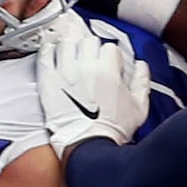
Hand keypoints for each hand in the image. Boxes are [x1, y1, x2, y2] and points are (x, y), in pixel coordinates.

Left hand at [37, 15, 150, 154]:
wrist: (88, 146)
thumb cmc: (112, 130)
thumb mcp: (139, 107)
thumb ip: (141, 81)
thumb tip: (140, 66)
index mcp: (108, 70)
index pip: (110, 47)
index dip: (112, 55)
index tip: (110, 63)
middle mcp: (85, 66)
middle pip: (88, 40)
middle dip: (92, 48)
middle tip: (92, 57)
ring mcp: (64, 72)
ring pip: (67, 42)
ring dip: (71, 45)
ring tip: (73, 51)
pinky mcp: (48, 81)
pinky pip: (45, 55)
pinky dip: (48, 50)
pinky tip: (52, 50)